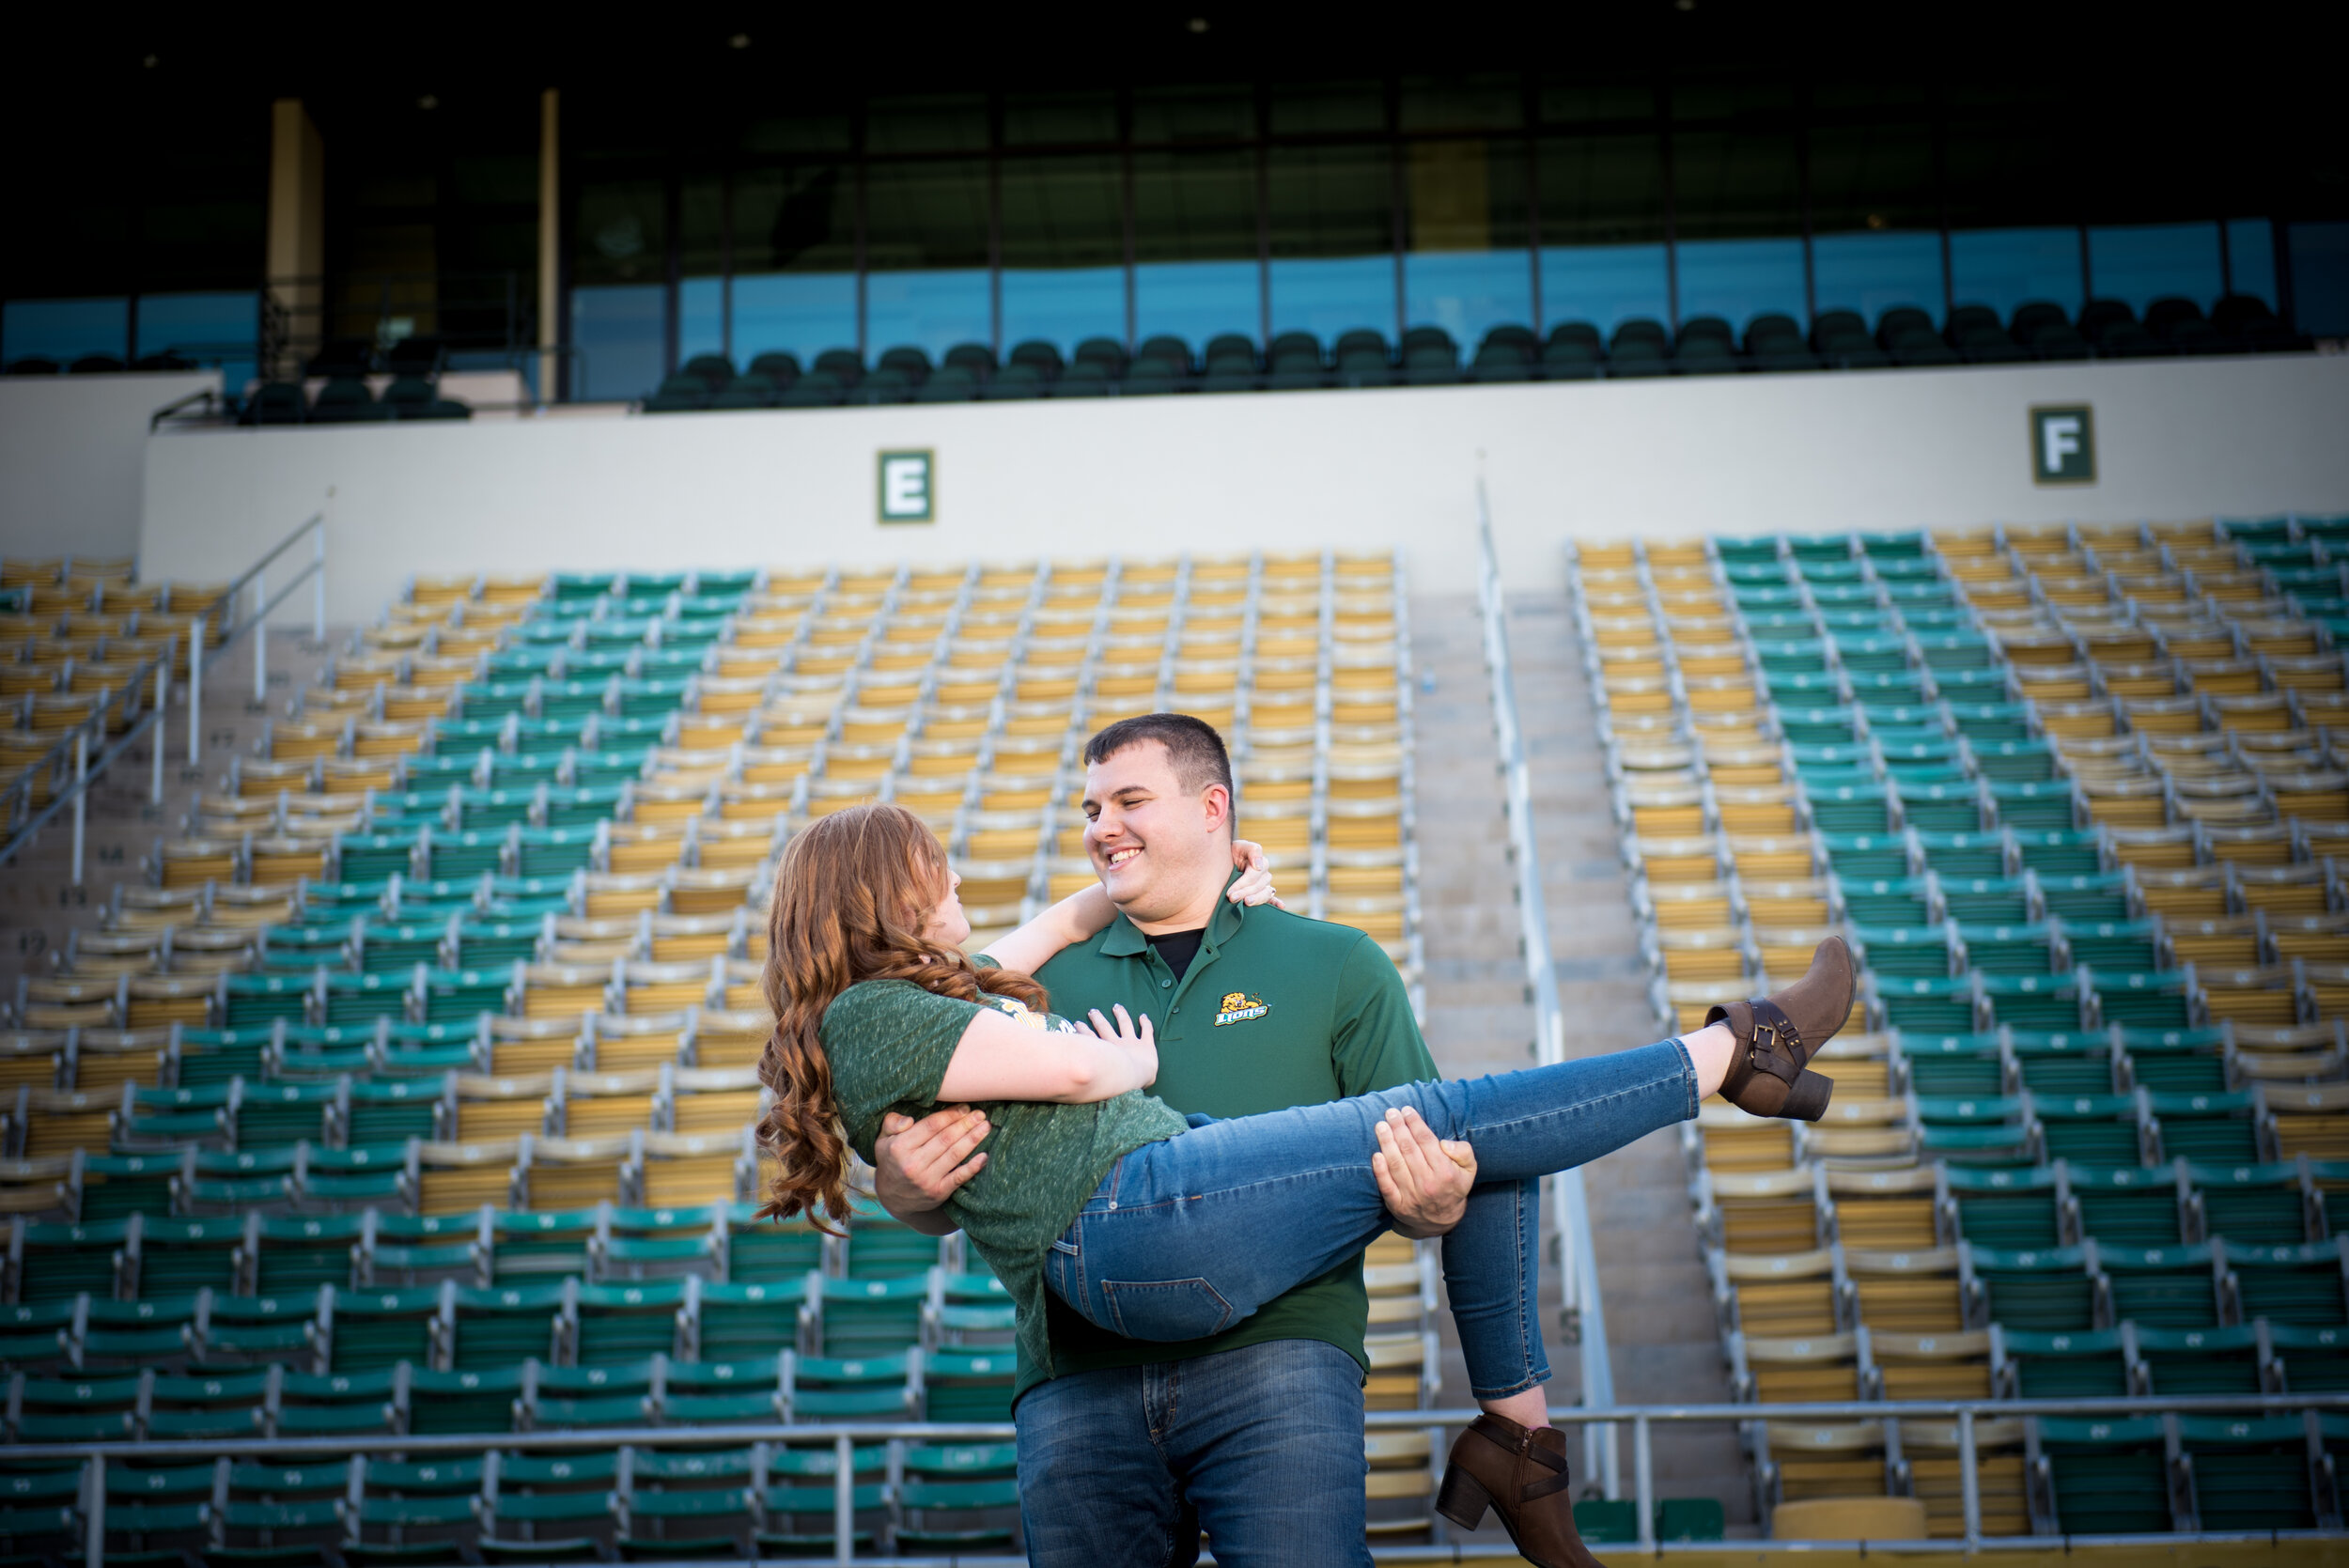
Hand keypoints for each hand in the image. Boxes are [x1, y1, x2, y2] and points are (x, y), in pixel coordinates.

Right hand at [874, 1106, 989, 1213]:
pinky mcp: (938, 1192)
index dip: (950, 1115)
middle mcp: (913, 1164)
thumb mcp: (883, 1140)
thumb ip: (892, 1123)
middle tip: (980, 1114)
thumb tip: (909, 1120)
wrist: (892, 1198)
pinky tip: (984, 1156)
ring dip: (973, 1139)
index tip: (964, 1107)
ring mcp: (926, 1180)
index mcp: (899, 1148)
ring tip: (985, 1127)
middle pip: (945, 1139)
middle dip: (965, 1124)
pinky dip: (973, 1167)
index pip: (931, 1126)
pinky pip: (959, 1177)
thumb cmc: (892, 1161)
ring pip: (954, 1154)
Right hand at [1081, 1005, 1157, 1088]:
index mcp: (1104, 1051)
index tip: (1077, 1023)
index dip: (1083, 1031)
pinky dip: (1146, 1023)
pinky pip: (1147, 1031)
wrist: (1134, 1076)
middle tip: (1092, 1011)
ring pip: (1125, 1024)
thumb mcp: (1094, 1077)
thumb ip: (1080, 1074)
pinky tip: (1144, 1016)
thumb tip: (1064, 1079)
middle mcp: (1117, 1044)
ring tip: (1116, 1007)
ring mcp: (1132, 1042)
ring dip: (1121, 1014)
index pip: (1090, 1038)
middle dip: (1098, 1019)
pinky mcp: (1146, 1044)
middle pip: (1105, 1027)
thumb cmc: (1115, 1080)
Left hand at [1228, 838, 1286, 909]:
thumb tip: (1259, 866)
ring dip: (1256, 899)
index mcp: (1261, 862)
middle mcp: (1264, 874)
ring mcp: (1265, 884)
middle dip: (1244, 893)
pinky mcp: (1262, 892)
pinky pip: (1272, 898)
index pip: (1253, 876)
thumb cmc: (1232, 852)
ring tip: (1247, 903)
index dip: (1242, 884)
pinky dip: (1276, 902)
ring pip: (1265, 894)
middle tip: (1232, 898)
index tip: (1230, 892)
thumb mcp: (1240, 846)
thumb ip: (1252, 850)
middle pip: (1258, 886)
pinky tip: (1281, 906)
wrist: (1225, 860)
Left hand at [1374, 1106, 1475, 1237]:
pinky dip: (1380, 1170)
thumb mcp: (1469, 1170)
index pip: (1426, 1142)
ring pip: (1396, 1164)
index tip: (1407, 1110)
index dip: (1415, 1123)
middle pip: (1409, 1149)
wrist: (1441, 1221)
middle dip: (1398, 1127)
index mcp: (1445, 1173)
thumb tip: (1443, 1143)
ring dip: (1386, 1142)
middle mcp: (1428, 1184)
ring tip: (1380, 1126)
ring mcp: (1412, 1196)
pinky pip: (1386, 1185)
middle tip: (1391, 1112)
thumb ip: (1463, 1152)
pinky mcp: (1398, 1205)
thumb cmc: (1453, 1186)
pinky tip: (1376, 1155)